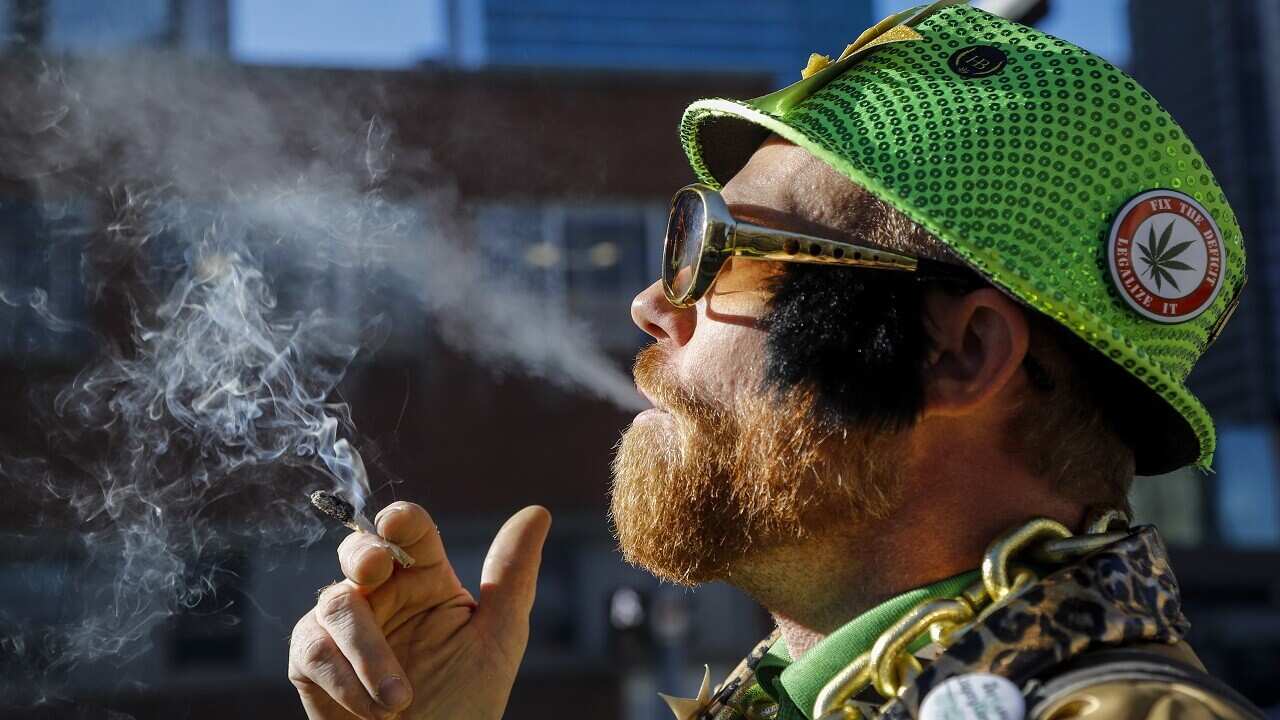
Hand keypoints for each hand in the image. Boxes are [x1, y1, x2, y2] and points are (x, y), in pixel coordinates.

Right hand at [288, 502, 551, 719]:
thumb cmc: (464, 704)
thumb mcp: (497, 640)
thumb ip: (512, 577)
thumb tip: (537, 512)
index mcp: (426, 579)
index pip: (411, 532)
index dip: (401, 520)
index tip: (398, 524)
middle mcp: (382, 594)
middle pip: (359, 550)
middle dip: (362, 552)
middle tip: (374, 567)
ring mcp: (344, 627)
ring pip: (337, 604)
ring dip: (368, 651)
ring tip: (400, 700)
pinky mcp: (314, 663)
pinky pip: (314, 651)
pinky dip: (345, 681)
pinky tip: (375, 711)